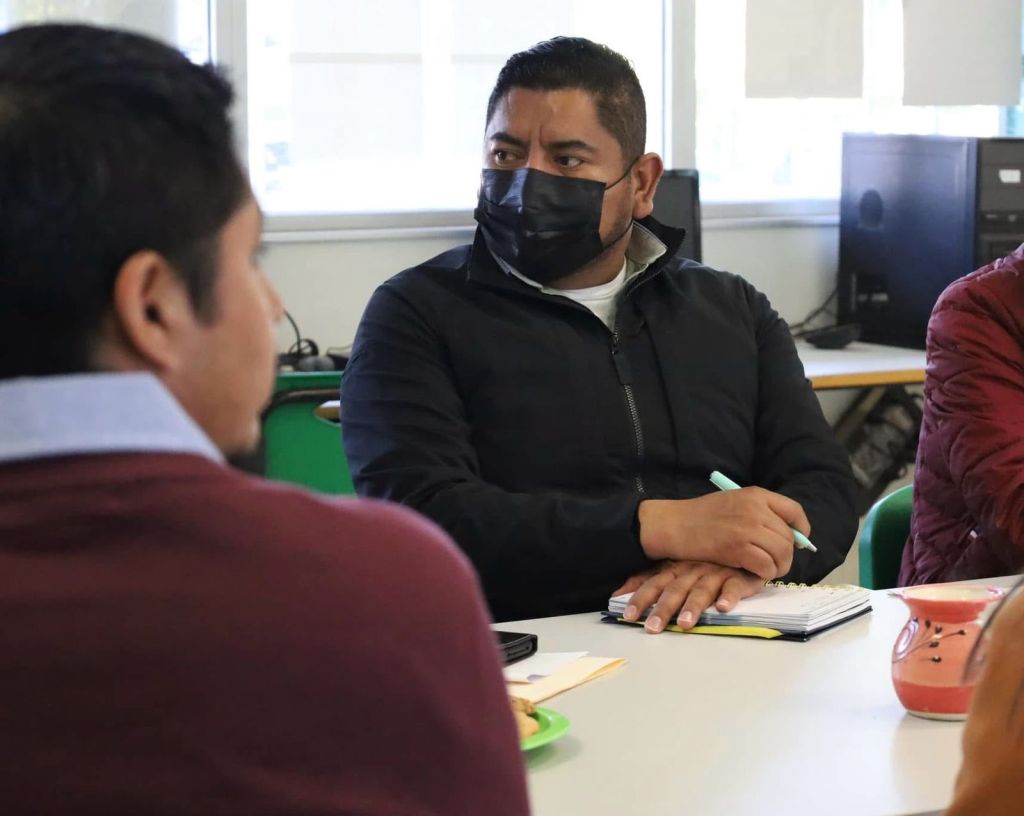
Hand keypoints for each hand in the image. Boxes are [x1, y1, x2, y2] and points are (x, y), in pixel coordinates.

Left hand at [611, 560, 764, 633]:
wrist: (738, 546)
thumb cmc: (701, 563)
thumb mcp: (672, 568)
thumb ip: (646, 580)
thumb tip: (617, 594)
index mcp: (674, 568)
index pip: (653, 584)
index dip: (640, 599)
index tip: (628, 616)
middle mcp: (691, 570)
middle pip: (675, 590)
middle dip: (662, 609)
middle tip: (653, 627)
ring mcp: (714, 573)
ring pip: (701, 591)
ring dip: (692, 607)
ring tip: (684, 624)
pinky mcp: (737, 578)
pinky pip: (733, 587)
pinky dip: (728, 597)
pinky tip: (723, 608)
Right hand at [637, 488, 810, 579]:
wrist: (674, 524)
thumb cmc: (701, 516)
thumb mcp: (733, 502)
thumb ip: (759, 513)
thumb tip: (787, 533)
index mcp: (756, 495)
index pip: (794, 511)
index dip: (801, 530)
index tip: (797, 542)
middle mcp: (756, 509)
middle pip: (788, 537)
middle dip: (785, 555)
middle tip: (774, 563)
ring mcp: (747, 528)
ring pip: (781, 554)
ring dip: (776, 567)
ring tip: (764, 569)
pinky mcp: (738, 548)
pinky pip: (766, 566)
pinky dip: (763, 574)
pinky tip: (753, 573)